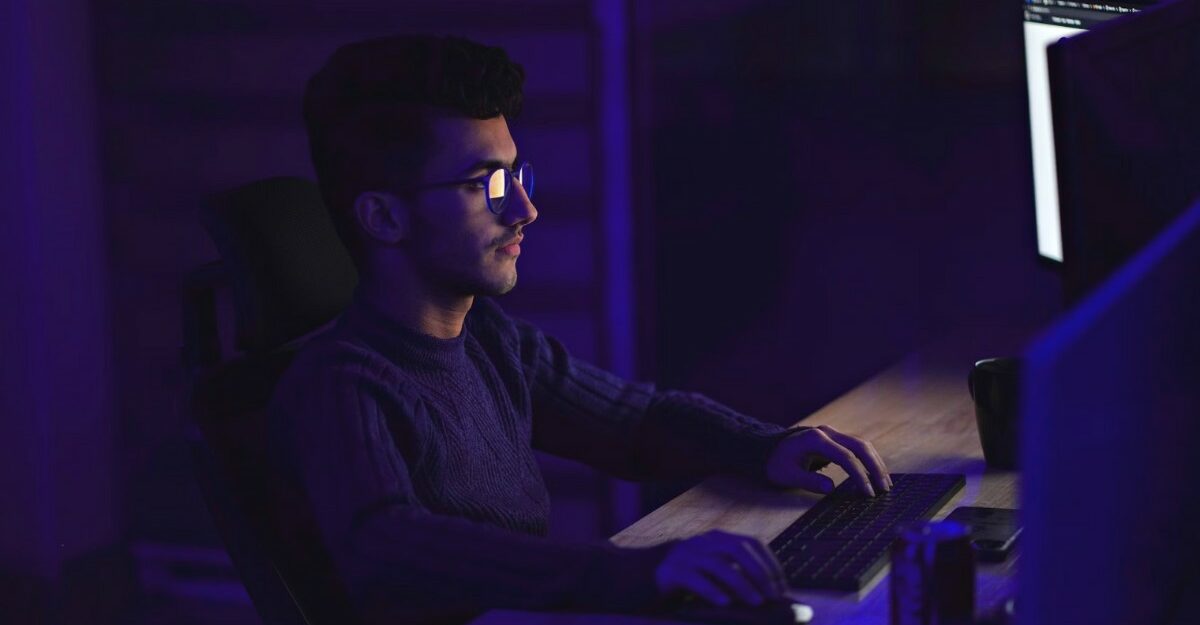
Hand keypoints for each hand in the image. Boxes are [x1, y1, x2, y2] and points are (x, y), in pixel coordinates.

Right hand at [655, 530, 785, 606]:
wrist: (653, 571)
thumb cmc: (694, 574)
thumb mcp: (717, 568)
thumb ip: (739, 574)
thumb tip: (771, 593)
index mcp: (720, 538)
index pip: (752, 543)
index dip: (770, 563)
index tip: (782, 586)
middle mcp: (705, 542)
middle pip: (738, 550)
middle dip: (759, 573)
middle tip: (772, 596)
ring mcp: (688, 554)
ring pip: (718, 564)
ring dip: (741, 584)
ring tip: (755, 602)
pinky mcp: (673, 571)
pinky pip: (695, 579)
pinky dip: (712, 590)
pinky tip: (724, 602)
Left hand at [764, 425, 891, 495]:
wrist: (769, 449)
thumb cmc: (776, 464)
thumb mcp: (786, 475)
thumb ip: (807, 481)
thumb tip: (831, 488)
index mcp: (815, 439)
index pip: (845, 457)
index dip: (859, 475)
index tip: (867, 493)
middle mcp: (827, 432)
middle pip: (859, 446)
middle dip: (875, 467)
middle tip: (885, 489)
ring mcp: (832, 433)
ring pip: (862, 445)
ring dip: (875, 463)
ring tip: (885, 484)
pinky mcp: (835, 439)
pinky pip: (856, 447)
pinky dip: (868, 460)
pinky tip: (876, 474)